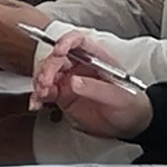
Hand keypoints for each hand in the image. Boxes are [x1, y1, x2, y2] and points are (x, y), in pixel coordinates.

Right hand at [28, 41, 150, 136]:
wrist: (129, 124)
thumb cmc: (130, 105)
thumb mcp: (117, 96)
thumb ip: (95, 88)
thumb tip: (74, 81)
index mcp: (97, 59)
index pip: (79, 42)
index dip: (66, 42)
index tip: (59, 51)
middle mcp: (80, 66)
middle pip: (58, 58)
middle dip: (48, 67)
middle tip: (46, 81)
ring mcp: (70, 80)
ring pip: (47, 73)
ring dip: (40, 81)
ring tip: (41, 93)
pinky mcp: (63, 95)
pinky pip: (45, 92)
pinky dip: (37, 96)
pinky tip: (37, 102)